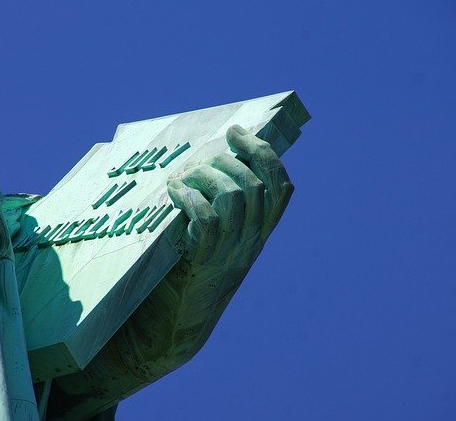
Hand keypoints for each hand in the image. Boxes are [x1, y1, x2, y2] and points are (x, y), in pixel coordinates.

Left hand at [167, 124, 293, 272]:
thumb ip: (228, 206)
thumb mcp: (221, 237)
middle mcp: (251, 242)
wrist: (177, 321)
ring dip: (203, 177)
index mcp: (260, 233)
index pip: (281, 188)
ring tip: (182, 179)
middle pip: (253, 185)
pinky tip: (174, 192)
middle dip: (224, 161)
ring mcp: (229, 253)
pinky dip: (189, 197)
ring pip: (232, 197)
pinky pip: (207, 219)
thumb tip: (220, 160)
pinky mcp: (204, 261)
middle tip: (197, 163)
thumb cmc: (193, 269)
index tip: (236, 134)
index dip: (263, 154)